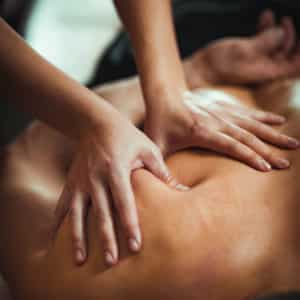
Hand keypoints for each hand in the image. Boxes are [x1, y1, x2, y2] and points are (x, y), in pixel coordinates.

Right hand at [54, 113, 181, 265]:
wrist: (96, 123)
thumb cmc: (127, 136)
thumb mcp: (147, 148)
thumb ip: (161, 171)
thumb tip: (182, 191)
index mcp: (116, 169)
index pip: (124, 202)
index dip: (129, 224)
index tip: (135, 246)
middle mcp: (96, 177)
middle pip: (101, 213)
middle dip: (106, 238)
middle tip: (111, 262)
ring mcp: (81, 181)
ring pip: (77, 213)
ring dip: (78, 237)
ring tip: (79, 260)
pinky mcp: (71, 181)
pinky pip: (62, 204)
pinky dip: (59, 222)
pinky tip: (56, 238)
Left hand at [145, 90, 298, 170]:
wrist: (165, 93)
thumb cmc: (160, 120)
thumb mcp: (157, 145)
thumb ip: (160, 167)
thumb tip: (166, 189)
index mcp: (201, 132)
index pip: (231, 145)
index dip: (249, 156)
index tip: (267, 168)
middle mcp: (217, 121)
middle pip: (247, 137)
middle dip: (269, 151)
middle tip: (287, 163)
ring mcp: (223, 112)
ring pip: (253, 124)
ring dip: (273, 135)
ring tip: (294, 144)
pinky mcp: (225, 106)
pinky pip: (248, 112)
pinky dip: (265, 117)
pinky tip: (280, 121)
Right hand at [185, 10, 299, 86]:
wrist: (201, 69)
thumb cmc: (219, 65)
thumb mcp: (243, 51)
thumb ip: (265, 41)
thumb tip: (281, 32)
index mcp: (268, 71)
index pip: (296, 65)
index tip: (297, 37)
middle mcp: (266, 68)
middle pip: (289, 53)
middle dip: (289, 36)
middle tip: (284, 22)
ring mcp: (258, 61)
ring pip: (277, 45)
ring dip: (278, 30)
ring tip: (273, 18)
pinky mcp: (249, 55)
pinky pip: (264, 41)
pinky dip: (266, 29)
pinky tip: (263, 18)